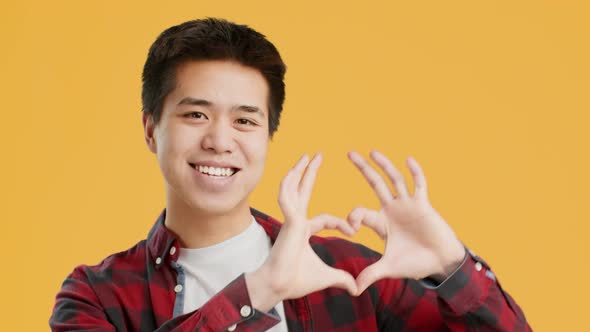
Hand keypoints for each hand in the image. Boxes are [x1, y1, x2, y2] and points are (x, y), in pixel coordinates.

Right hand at [247, 153, 357, 311]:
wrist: (278, 286)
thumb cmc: (296, 281)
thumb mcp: (326, 276)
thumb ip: (342, 278)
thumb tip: (357, 288)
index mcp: (303, 231)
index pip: (324, 219)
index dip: (341, 223)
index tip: (353, 231)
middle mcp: (295, 221)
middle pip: (303, 192)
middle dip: (309, 173)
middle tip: (316, 155)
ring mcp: (290, 220)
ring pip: (293, 189)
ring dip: (299, 171)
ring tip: (307, 156)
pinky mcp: (288, 221)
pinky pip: (286, 198)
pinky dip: (288, 185)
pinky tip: (293, 171)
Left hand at [347, 150, 465, 294]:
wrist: (440, 264)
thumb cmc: (415, 263)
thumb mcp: (388, 268)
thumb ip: (370, 274)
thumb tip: (353, 289)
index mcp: (381, 222)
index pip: (360, 211)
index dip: (352, 216)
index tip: (348, 228)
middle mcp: (392, 209)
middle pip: (375, 184)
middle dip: (363, 169)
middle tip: (350, 153)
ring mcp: (407, 205)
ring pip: (394, 180)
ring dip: (384, 165)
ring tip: (372, 151)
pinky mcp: (423, 205)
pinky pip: (419, 185)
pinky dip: (415, 173)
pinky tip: (408, 159)